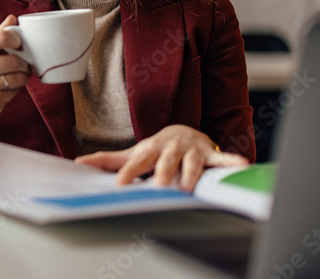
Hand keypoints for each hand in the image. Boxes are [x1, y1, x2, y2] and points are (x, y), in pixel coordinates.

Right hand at [0, 15, 31, 184]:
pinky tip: (7, 89)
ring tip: (16, 77)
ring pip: (19, 77)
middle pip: (14, 60)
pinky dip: (17, 90)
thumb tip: (12, 18)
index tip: (18, 46)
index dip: (17, 41)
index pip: (3, 37)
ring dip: (23, 77)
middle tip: (22, 65)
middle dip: (24, 63)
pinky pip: (16, 92)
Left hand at [74, 124, 247, 191]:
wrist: (183, 131)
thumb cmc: (155, 148)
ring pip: (192, 162)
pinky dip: (231, 161)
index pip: (137, 162)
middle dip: (162, 173)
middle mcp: (170, 148)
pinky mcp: (209, 153)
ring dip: (191, 173)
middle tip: (159, 187)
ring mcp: (191, 150)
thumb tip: (79, 164)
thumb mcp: (133, 153)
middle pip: (165, 161)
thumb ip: (107, 160)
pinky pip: (221, 158)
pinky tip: (240, 165)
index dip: (128, 172)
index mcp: (150, 149)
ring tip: (188, 186)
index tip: (120, 185)